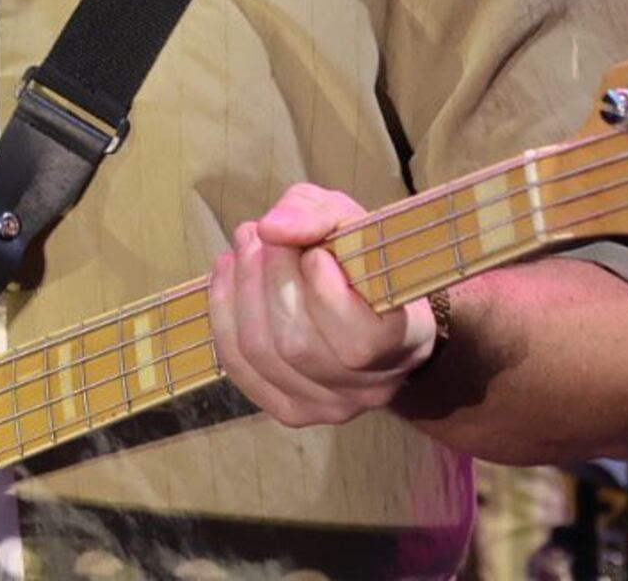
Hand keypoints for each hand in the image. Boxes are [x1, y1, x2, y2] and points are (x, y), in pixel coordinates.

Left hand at [207, 184, 438, 427]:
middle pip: (298, 344)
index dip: (324, 293)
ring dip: (241, 289)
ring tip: (244, 246)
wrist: (369, 308)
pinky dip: (223, 313)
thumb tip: (272, 229)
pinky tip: (226, 274)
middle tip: (259, 233)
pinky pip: (239, 366)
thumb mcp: (352, 221)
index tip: (312, 252)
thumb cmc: (364, 260)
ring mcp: (329, 407)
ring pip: (262, 352)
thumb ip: (318, 216)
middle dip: (269, 277)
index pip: (359, 341)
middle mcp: (371, 388)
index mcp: (404, 342)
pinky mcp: (290, 410)